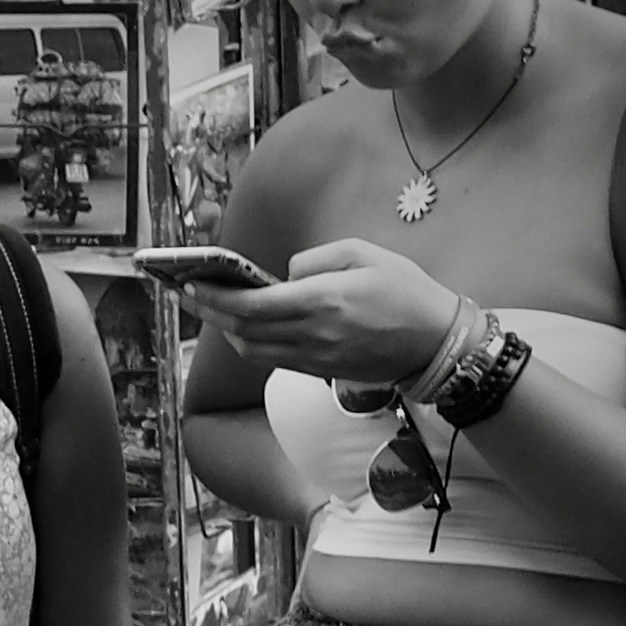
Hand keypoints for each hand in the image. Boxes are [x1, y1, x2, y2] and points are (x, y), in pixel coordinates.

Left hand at [184, 239, 461, 388]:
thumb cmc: (405, 290)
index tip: (193, 285)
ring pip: (252, 350)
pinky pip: (271, 359)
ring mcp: (313, 357)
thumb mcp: (365, 254)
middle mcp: (311, 333)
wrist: (435, 341)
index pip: (252, 305)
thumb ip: (317, 259)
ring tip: (214, 311)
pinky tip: (244, 329)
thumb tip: (284, 274)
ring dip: (227, 332)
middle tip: (191, 296)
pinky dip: (250, 344)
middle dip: (211, 313)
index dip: (215, 298)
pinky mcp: (317, 371)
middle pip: (243, 330)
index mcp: (322, 301)